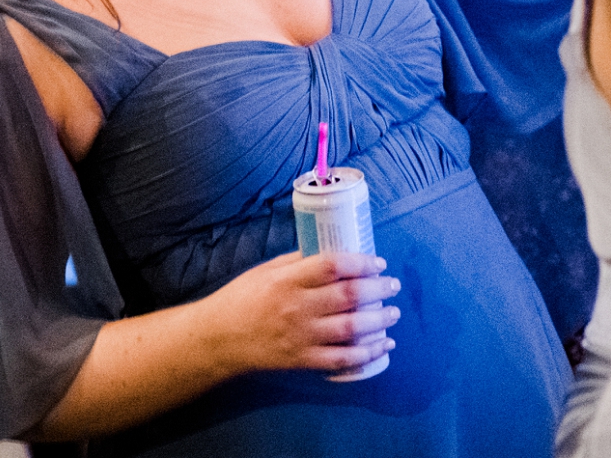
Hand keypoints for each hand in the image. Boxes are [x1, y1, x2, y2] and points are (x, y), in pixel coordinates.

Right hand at [202, 252, 398, 375]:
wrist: (217, 339)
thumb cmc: (241, 298)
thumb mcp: (266, 271)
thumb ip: (298, 262)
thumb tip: (332, 249)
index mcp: (287, 280)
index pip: (332, 266)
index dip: (360, 263)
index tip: (377, 262)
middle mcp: (296, 308)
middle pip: (347, 297)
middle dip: (377, 290)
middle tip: (393, 285)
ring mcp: (300, 336)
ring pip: (349, 329)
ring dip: (377, 321)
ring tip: (393, 313)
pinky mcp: (301, 360)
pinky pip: (340, 359)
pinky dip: (365, 353)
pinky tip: (381, 345)